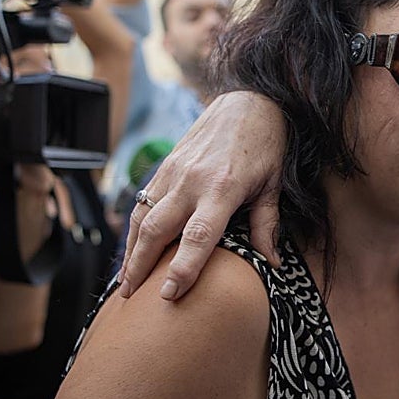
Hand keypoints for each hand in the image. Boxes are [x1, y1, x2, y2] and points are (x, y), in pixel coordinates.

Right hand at [120, 91, 285, 299]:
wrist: (248, 101)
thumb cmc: (265, 144)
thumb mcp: (273, 184)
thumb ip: (267, 225)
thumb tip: (272, 263)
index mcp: (222, 188)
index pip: (198, 235)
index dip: (182, 267)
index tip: (169, 294)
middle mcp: (192, 181)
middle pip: (157, 229)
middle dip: (141, 266)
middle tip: (132, 297)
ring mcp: (174, 172)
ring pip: (142, 215)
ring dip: (130, 250)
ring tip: (124, 281)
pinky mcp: (166, 165)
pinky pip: (143, 201)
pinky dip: (133, 227)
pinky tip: (131, 249)